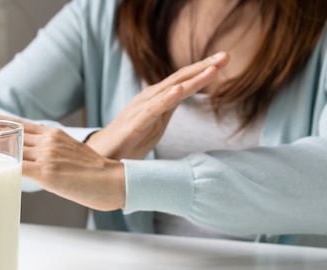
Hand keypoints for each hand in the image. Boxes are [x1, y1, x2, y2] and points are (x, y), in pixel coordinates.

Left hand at [0, 110, 124, 210]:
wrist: (113, 180)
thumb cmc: (94, 173)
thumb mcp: (71, 154)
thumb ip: (51, 154)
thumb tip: (33, 163)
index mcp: (53, 134)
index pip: (19, 123)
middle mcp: (48, 140)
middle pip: (10, 132)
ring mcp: (47, 156)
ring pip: (11, 147)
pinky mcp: (48, 173)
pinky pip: (19, 167)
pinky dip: (2, 165)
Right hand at [87, 51, 229, 159]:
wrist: (101, 157)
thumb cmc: (129, 141)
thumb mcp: (155, 123)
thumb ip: (168, 107)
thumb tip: (185, 94)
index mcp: (157, 98)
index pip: (183, 80)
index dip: (204, 69)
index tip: (225, 58)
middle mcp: (149, 98)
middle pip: (180, 79)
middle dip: (203, 67)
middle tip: (226, 55)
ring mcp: (140, 110)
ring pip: (170, 91)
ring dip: (192, 80)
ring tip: (212, 69)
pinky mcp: (134, 125)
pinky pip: (152, 110)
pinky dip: (166, 99)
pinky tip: (179, 90)